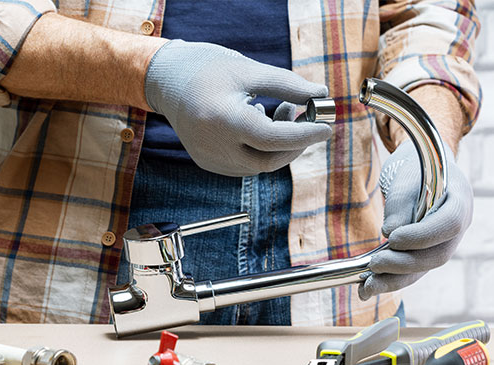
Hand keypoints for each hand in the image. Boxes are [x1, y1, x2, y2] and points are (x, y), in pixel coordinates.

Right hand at [144, 40, 331, 176]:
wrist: (167, 80)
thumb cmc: (208, 69)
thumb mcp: (250, 71)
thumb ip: (288, 85)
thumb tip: (321, 94)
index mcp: (223, 119)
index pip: (273, 139)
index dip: (304, 135)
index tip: (326, 127)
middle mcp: (214, 145)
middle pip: (270, 160)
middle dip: (295, 143)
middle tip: (306, 115)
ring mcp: (209, 158)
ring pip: (259, 166)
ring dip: (279, 145)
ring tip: (279, 111)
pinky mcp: (207, 163)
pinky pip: (244, 165)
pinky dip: (261, 150)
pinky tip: (258, 124)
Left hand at [359, 141, 472, 299]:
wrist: (420, 172)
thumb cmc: (414, 172)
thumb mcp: (406, 180)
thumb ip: (400, 204)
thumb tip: (389, 231)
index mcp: (460, 202)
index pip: (449, 224)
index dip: (422, 236)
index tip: (392, 238)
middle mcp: (458, 229)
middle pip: (437, 256)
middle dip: (403, 264)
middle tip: (374, 264)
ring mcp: (444, 245)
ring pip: (424, 270)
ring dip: (394, 281)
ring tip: (365, 288)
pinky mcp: (427, 255)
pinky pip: (413, 273)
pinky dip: (390, 281)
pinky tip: (366, 289)